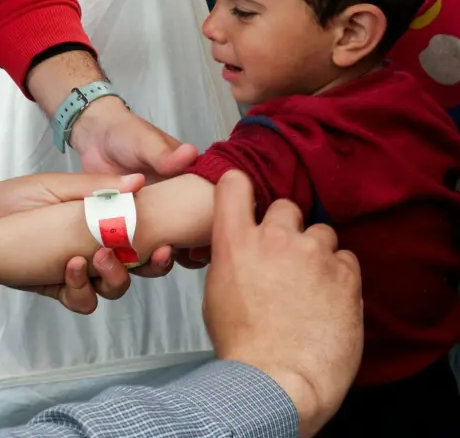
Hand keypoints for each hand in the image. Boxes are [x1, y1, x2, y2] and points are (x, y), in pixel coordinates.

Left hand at [0, 171, 151, 312]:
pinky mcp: (57, 288)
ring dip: (114, 277)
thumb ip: (98, 188)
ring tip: (98, 257)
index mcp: (102, 220)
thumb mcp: (58, 186)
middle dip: (148, 266)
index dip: (163, 246)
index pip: (144, 236)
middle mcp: (95, 248)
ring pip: (112, 288)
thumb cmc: (14, 198)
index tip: (168, 244)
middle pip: (138, 268)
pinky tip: (70, 267)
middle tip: (148, 255)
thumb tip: (139, 180)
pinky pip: (81, 300)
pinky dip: (81, 288)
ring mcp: (77, 270)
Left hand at [69, 96, 198, 276]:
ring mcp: (152, 218)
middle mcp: (174, 205)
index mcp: (187, 185)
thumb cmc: (126, 132)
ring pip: (165, 247)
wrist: (93, 137)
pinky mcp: (129, 226)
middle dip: (192, 251)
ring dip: (164, 257)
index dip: (212, 231)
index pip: (210, 213)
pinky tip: (133, 259)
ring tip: (161, 255)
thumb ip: (163, 153)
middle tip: (186, 254)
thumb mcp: (145, 141)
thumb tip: (189, 153)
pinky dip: (136, 256)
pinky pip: (137, 247)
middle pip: (191, 237)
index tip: (208, 242)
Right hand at [204, 171, 363, 437]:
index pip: (235, 185)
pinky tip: (328, 298)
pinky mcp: (345, 274)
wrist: (279, 379)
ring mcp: (312, 254)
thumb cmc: (245, 345)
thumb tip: (243, 250)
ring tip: (310, 283)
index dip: (241, 189)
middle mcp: (274, 239)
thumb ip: (232, 258)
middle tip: (284, 258)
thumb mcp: (217, 292)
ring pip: (321, 232)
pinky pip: (346, 258)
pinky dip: (339, 273)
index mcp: (235, 242)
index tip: (247, 199)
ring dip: (316, 251)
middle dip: (286, 228)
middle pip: (285, 207)